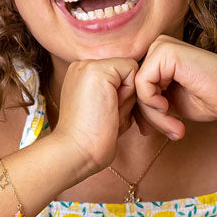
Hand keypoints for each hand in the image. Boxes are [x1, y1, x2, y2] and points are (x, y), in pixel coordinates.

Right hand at [50, 57, 139, 177]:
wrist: (75, 151)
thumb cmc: (93, 138)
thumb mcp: (107, 109)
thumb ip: (119, 93)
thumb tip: (140, 85)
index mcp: (83, 75)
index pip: (120, 75)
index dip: (122, 97)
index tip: (104, 114)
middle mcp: (83, 66)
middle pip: (126, 73)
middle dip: (126, 96)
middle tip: (105, 115)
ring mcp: (88, 65)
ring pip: (130, 71)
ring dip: (127, 97)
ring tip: (108, 113)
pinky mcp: (98, 69)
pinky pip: (132, 69)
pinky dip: (129, 92)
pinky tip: (112, 106)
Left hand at [133, 35, 216, 140]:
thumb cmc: (210, 99)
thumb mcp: (172, 103)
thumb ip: (152, 104)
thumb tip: (129, 117)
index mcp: (159, 58)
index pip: (136, 87)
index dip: (145, 112)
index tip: (161, 130)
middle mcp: (158, 48)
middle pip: (134, 87)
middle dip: (150, 116)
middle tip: (170, 131)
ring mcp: (161, 47)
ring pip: (137, 88)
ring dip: (153, 115)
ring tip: (174, 127)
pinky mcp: (165, 51)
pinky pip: (142, 84)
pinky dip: (152, 104)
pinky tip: (170, 109)